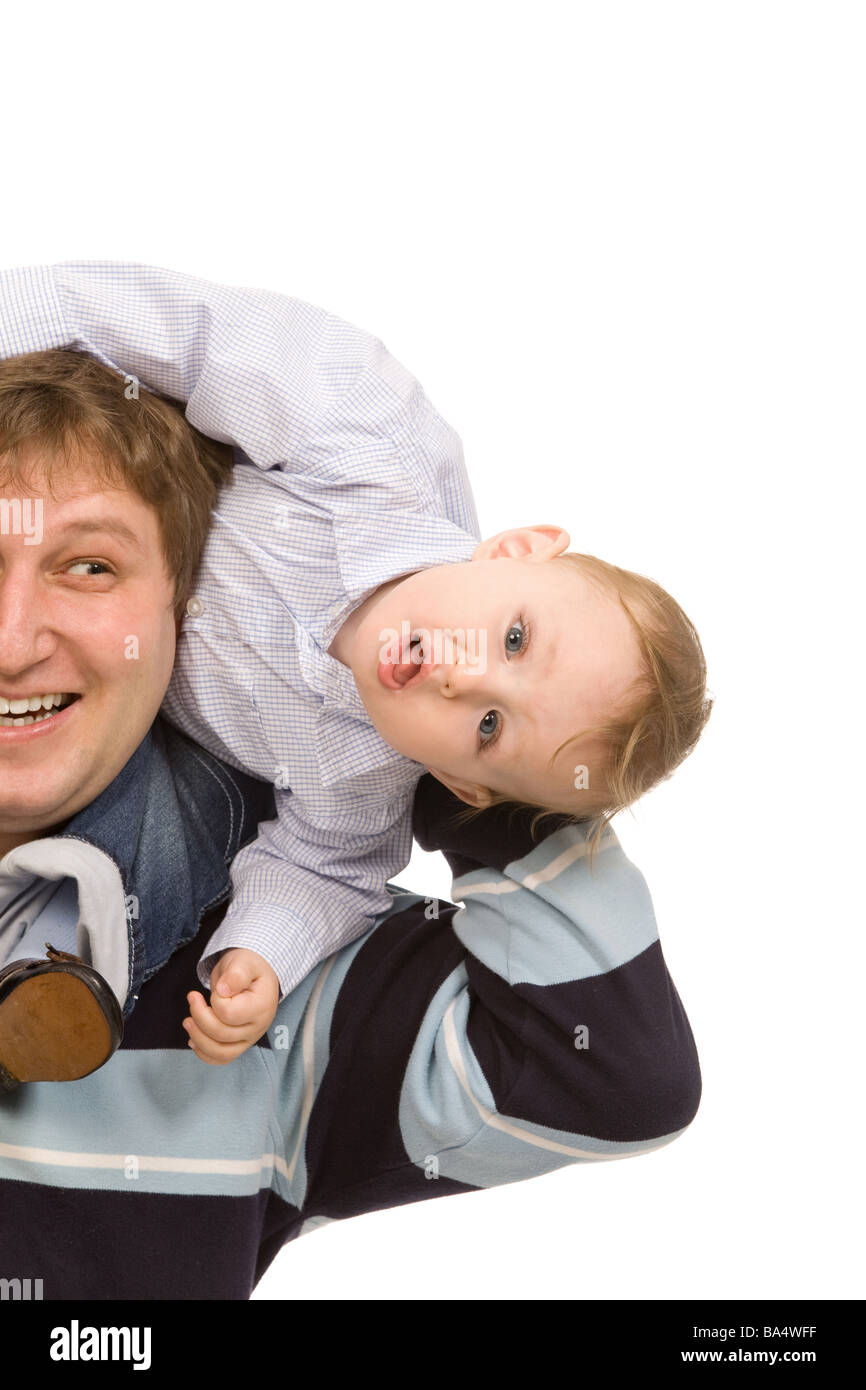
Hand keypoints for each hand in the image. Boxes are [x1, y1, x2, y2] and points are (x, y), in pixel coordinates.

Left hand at [183, 948, 279, 1065]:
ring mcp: (249, 1039)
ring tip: (187, 1021)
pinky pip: (221, 1059)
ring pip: (220, 1052)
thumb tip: (223, 990)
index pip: (230, 1014)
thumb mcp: (243, 962)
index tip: (215, 988)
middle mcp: (258, 1027)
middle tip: (192, 996)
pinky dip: (203, 1053)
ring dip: (198, 1038)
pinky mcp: (239, 1045)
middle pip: (222, 1034)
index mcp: (262, 1006)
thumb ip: (235, 974)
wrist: (253, 975)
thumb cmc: (247, 967)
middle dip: (199, 1016)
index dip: (215, 1001)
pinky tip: (193, 1039)